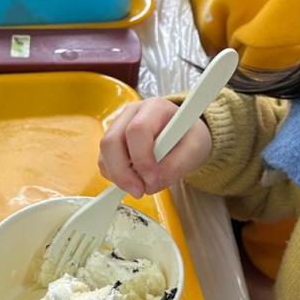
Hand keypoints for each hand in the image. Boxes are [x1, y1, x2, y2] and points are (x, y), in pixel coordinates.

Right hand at [98, 99, 212, 197]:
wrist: (185, 136)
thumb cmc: (189, 138)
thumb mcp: (195, 150)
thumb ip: (176, 166)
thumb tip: (152, 183)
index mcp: (155, 108)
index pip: (137, 130)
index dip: (142, 159)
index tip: (153, 179)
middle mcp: (132, 113)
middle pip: (112, 141)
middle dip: (122, 172)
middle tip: (139, 191)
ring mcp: (119, 125)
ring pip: (105, 153)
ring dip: (118, 176)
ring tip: (140, 187)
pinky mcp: (113, 141)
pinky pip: (104, 161)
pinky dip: (115, 176)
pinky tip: (133, 180)